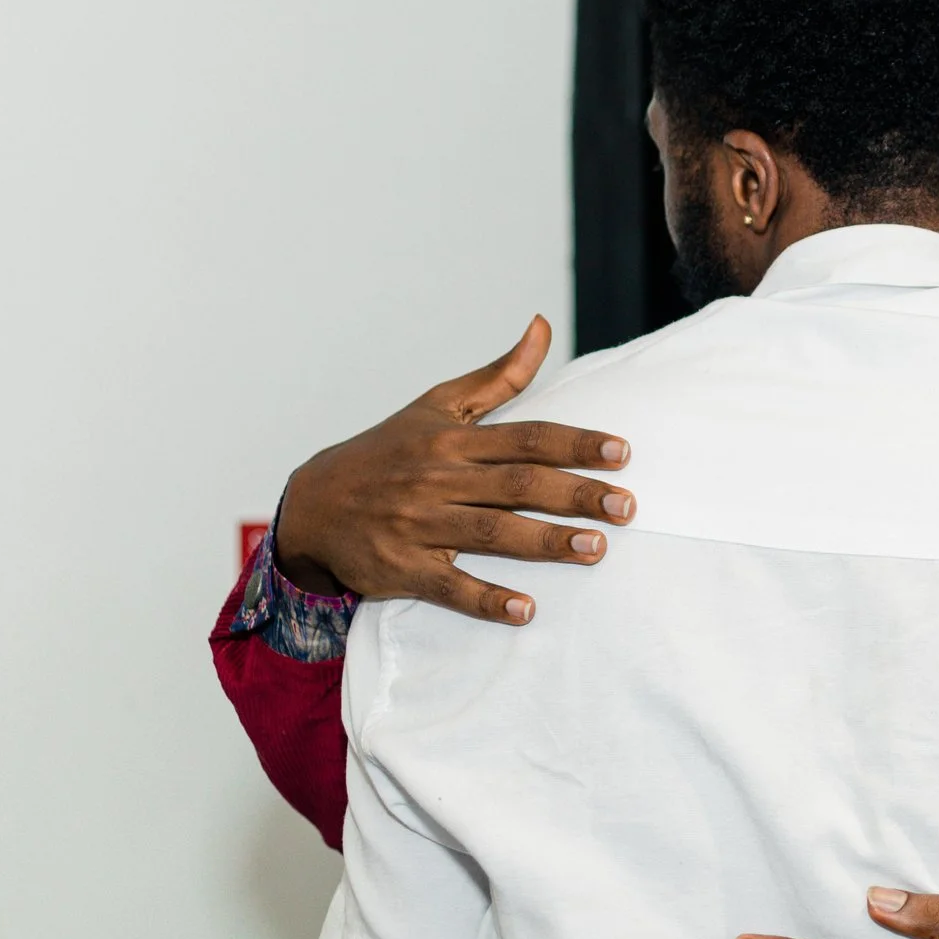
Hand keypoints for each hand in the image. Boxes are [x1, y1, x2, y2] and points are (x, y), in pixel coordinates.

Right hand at [273, 316, 633, 623]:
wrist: (311, 506)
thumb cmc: (387, 452)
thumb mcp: (436, 406)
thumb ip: (499, 375)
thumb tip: (544, 327)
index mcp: (451, 440)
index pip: (526, 438)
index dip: (575, 443)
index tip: (622, 452)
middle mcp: (437, 480)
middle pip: (517, 485)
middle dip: (575, 494)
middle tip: (627, 506)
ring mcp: (418, 526)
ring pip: (491, 534)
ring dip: (545, 543)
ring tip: (596, 548)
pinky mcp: (402, 569)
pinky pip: (449, 587)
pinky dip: (487, 600)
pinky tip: (526, 611)